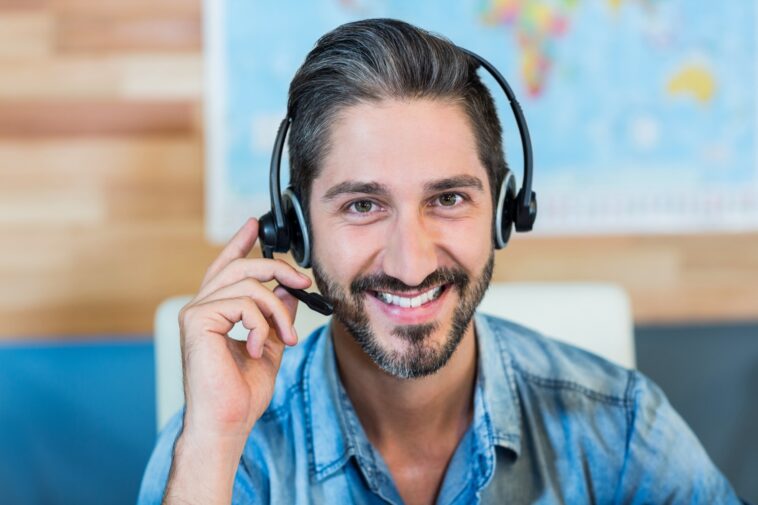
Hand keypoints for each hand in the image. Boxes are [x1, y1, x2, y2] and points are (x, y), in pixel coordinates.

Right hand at [164, 218, 311, 503]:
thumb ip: (275, 316)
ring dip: (277, 311)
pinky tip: (258, 347)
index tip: (255, 225)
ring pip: (248, 285)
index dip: (240, 244)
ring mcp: (196, 312)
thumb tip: (286, 289)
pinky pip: (243, 303)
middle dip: (277, 268)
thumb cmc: (242, 393)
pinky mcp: (197, 319)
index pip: (227, 268)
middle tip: (302, 281)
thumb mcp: (270, 345)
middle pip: (241, 267)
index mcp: (216, 313)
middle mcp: (201, 308)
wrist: (227, 422)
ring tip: (286, 338)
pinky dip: (261, 323)